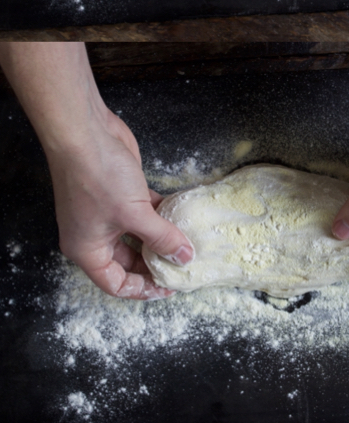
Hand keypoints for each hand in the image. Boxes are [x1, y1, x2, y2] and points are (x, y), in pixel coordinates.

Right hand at [47, 107, 193, 298]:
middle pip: (128, 262)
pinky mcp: (121, 194)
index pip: (115, 284)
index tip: (170, 286)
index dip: (143, 289)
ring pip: (138, 236)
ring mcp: (107, 213)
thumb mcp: (135, 214)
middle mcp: (94, 235)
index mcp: (87, 250)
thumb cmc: (99, 178)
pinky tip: (181, 217)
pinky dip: (161, 216)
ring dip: (160, 239)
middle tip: (184, 266)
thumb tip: (184, 257)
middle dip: (155, 265)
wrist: (86, 134)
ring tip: (187, 245)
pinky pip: (144, 213)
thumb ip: (162, 238)